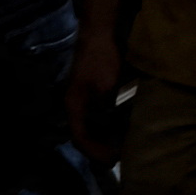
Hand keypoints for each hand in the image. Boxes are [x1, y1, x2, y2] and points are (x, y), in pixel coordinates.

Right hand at [63, 19, 130, 181]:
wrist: (99, 34)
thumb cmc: (101, 59)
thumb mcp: (105, 86)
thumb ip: (106, 109)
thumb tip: (113, 132)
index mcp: (74, 106)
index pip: (80, 138)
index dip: (94, 152)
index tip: (112, 160)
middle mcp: (75, 105)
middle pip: (83, 135)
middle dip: (99, 150)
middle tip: (118, 159)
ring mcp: (83, 99)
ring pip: (91, 127)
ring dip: (103, 139)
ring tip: (121, 149)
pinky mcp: (93, 94)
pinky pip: (98, 117)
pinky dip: (108, 127)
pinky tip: (122, 130)